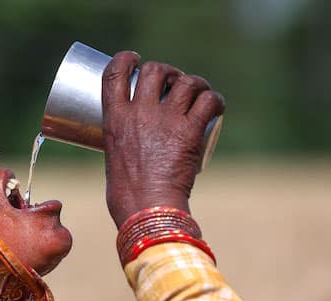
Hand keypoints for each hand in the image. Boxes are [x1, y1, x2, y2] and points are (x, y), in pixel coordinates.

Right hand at [102, 51, 224, 227]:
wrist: (147, 210)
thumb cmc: (127, 197)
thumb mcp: (114, 161)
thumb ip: (124, 148)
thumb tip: (135, 153)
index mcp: (114, 119)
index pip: (114, 74)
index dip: (125, 59)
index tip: (134, 60)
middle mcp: (139, 113)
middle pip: (154, 71)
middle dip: (166, 71)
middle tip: (173, 83)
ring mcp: (166, 121)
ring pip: (185, 81)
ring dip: (194, 82)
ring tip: (198, 92)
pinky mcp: (190, 132)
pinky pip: (209, 101)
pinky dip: (215, 99)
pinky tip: (216, 105)